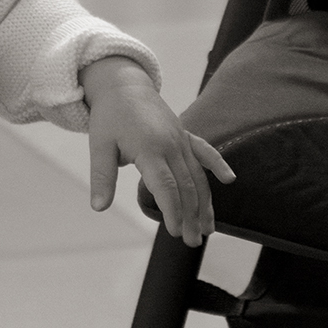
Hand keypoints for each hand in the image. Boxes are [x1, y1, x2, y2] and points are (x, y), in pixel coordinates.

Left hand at [80, 55, 234, 248]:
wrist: (123, 85)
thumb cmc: (110, 116)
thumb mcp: (99, 146)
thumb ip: (102, 177)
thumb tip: (98, 207)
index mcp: (149, 149)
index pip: (166, 187)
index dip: (172, 211)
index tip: (174, 232)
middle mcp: (171, 145)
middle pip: (186, 186)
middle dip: (191, 216)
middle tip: (191, 242)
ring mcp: (181, 139)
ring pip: (198, 175)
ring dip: (205, 202)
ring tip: (208, 229)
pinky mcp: (185, 135)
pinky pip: (205, 151)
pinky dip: (218, 165)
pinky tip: (229, 180)